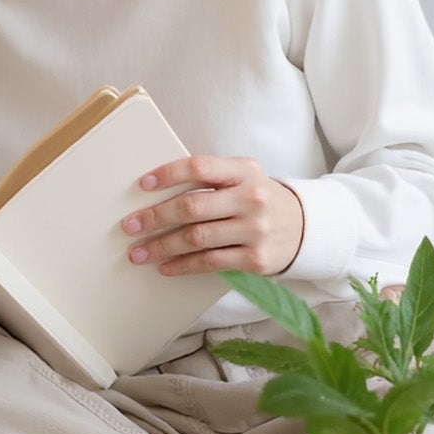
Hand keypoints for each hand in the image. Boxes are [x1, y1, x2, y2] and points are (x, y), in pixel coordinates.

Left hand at [121, 155, 305, 278]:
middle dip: (155, 217)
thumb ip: (211, 179)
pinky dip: (182, 265)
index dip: (168, 174)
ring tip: (138, 252)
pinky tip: (165, 266)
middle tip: (130, 225)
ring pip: (196, 238)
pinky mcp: (255, 259)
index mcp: (244, 170)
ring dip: (161, 246)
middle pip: (192, 206)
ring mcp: (255, 230)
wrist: (304, 227)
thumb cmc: (260, 199)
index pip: (200, 166)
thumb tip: (158, 191)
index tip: (143, 185)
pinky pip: (210, 262)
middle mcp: (251, 198)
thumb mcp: (244, 178)